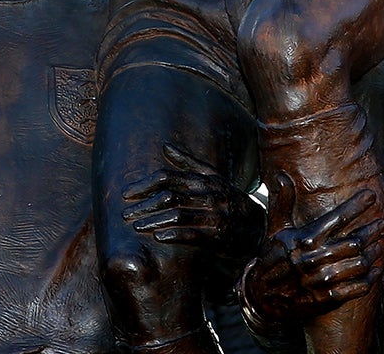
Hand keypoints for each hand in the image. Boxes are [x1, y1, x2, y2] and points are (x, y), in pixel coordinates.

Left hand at [120, 145, 266, 267]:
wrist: (257, 225)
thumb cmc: (228, 198)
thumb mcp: (212, 177)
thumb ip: (187, 162)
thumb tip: (165, 146)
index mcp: (203, 179)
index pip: (168, 177)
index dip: (145, 184)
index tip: (127, 193)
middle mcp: (208, 194)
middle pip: (169, 196)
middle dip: (144, 205)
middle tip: (126, 214)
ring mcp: (214, 214)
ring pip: (178, 215)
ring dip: (154, 220)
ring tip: (137, 226)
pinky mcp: (219, 234)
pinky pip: (194, 234)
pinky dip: (175, 235)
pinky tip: (159, 236)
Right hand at [236, 189, 383, 329]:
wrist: (263, 295)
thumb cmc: (271, 257)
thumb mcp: (275, 229)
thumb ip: (283, 202)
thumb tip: (282, 176)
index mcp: (304, 239)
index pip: (337, 218)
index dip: (356, 206)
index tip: (370, 195)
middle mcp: (315, 258)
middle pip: (354, 242)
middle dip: (371, 231)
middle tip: (382, 224)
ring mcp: (322, 280)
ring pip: (359, 264)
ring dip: (373, 254)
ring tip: (379, 245)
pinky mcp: (327, 298)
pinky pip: (357, 288)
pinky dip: (370, 278)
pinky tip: (374, 270)